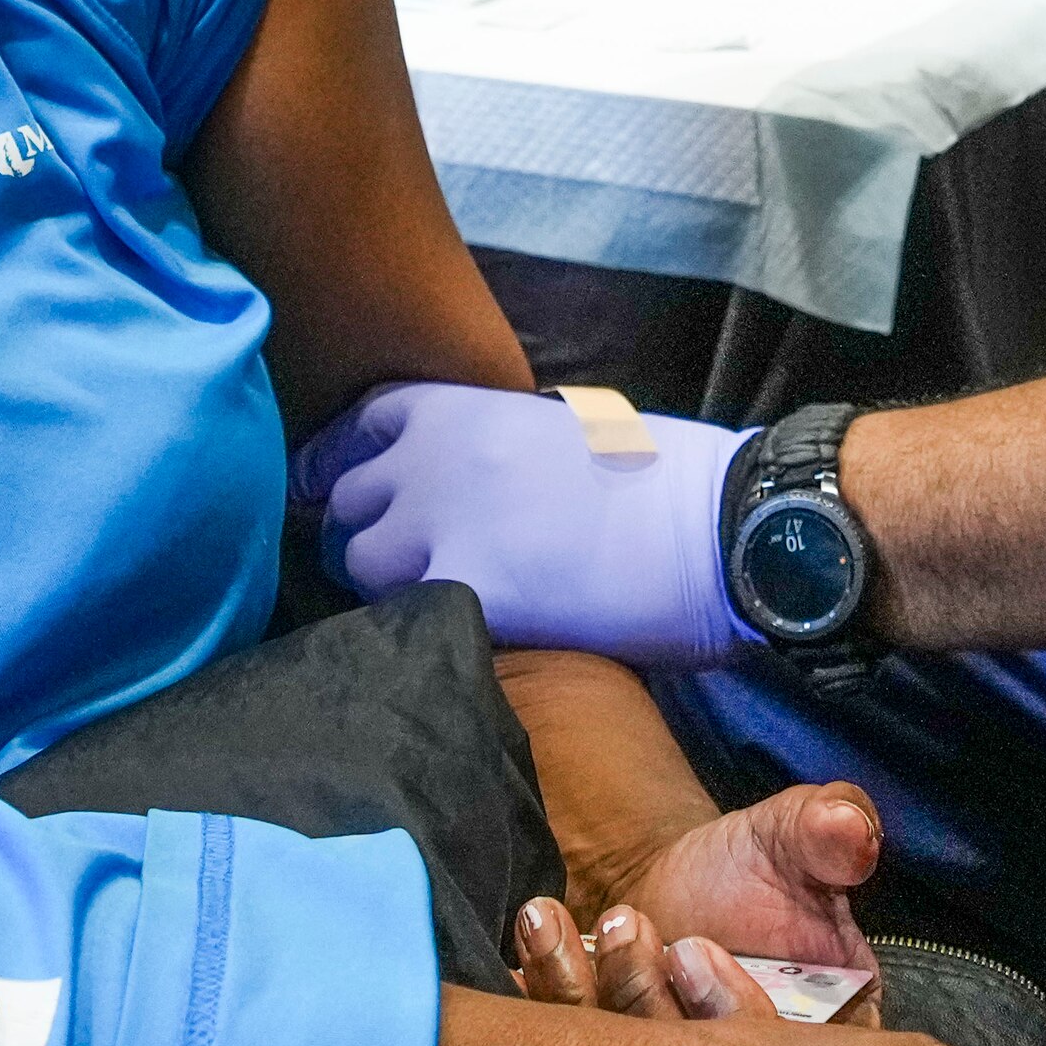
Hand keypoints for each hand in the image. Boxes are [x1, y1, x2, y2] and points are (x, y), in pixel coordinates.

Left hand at [297, 382, 748, 668]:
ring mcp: (442, 523)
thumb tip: (452, 487)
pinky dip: (418, 629)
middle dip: (359, 531)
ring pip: (359, 562)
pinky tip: (454, 637)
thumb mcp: (555, 429)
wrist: (718, 525)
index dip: (337, 463)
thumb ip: (487, 448)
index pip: (358, 426)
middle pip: (348, 501)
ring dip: (384, 584)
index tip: (327, 491)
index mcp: (459, 407)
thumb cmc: (662, 476)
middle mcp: (433, 457)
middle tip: (392, 564)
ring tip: (427, 604)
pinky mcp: (466, 590)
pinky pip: (402, 616)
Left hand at [513, 775, 885, 1021]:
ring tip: (565, 916)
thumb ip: (830, 829)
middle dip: (649, 1008)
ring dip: (585, 996)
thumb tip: (850, 830)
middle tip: (625, 925)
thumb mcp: (796, 832)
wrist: (684, 879)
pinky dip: (548, 1002)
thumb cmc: (755, 861)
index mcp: (830, 1039)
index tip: (688, 950)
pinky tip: (534, 946)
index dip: (734, 1021)